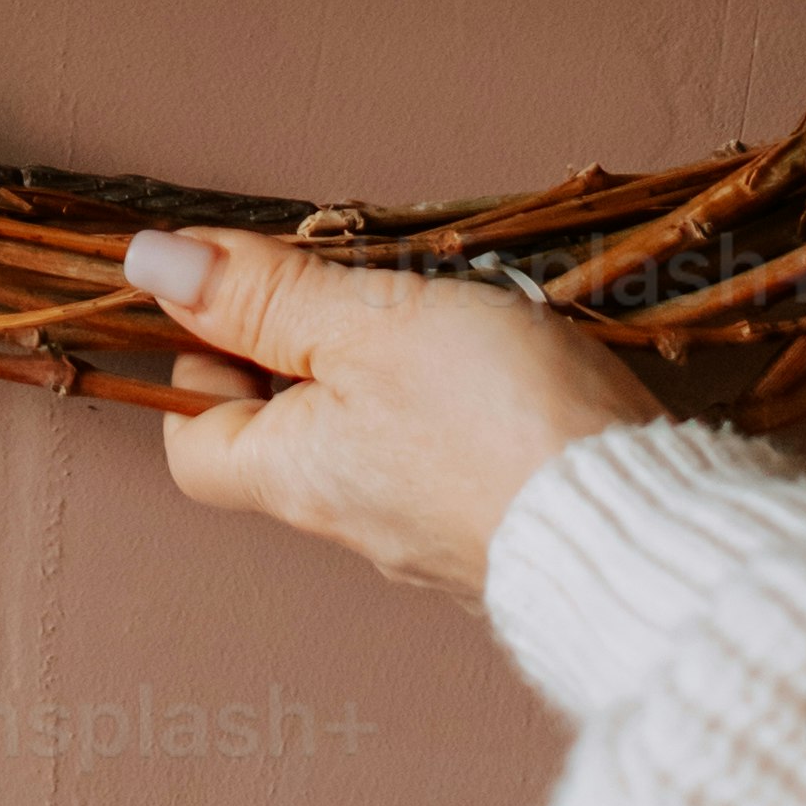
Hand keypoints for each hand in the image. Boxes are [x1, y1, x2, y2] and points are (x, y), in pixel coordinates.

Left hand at [121, 225, 656, 601]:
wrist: (652, 534)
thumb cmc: (501, 423)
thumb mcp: (370, 323)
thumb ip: (266, 295)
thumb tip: (153, 264)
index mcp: (296, 478)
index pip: (195, 437)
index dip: (203, 360)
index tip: (246, 292)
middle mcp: (353, 524)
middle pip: (286, 432)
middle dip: (309, 348)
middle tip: (362, 284)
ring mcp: (431, 541)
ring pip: (373, 441)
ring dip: (393, 369)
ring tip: (452, 313)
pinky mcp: (503, 540)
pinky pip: (448, 464)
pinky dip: (458, 409)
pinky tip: (510, 366)